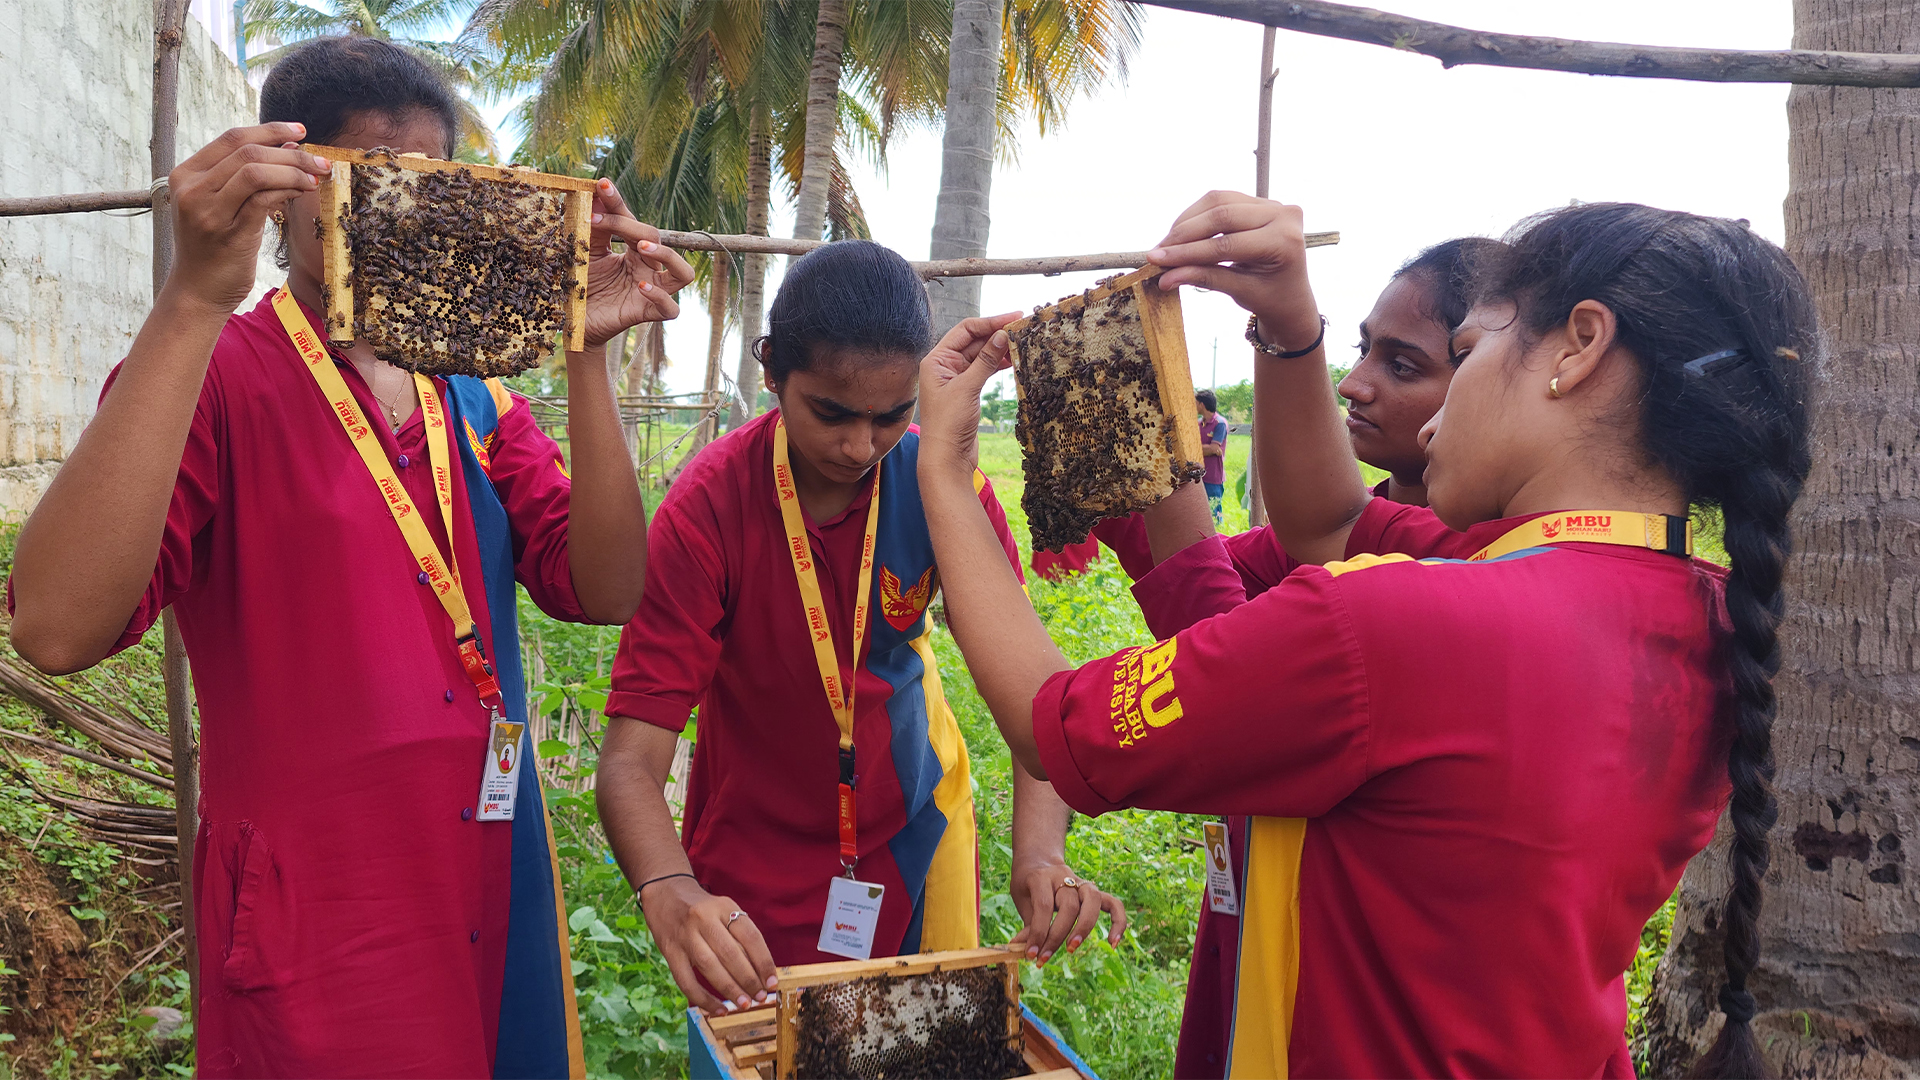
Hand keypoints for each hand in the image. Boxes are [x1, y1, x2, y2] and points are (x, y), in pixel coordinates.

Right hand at [164, 122, 333, 314]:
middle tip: (320, 160)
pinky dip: (288, 190)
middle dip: (291, 153)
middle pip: (248, 152)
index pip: (232, 138)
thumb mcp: (219, 205)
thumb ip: (243, 176)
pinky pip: (264, 200)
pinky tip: (303, 192)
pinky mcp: (229, 233)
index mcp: (186, 174)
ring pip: (256, 171)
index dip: (270, 131)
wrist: (197, 291)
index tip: (300, 131)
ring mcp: (208, 211)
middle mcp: (191, 189)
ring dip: (293, 170)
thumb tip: (289, 147)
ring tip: (316, 177)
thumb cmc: (213, 247)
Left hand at [580, 179, 695, 347]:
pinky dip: (660, 297)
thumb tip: (593, 194)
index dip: (617, 202)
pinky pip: (670, 308)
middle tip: (597, 221)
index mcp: (633, 251)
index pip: (632, 221)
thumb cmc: (583, 289)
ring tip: (641, 248)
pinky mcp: (648, 314)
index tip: (601, 185)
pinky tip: (641, 287)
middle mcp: (647, 268)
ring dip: (667, 255)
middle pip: (655, 238)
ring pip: (684, 273)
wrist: (575, 324)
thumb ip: (593, 230)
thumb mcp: (585, 255)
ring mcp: (652, 291)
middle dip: (628, 225)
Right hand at [638, 876, 778, 1013]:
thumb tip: (759, 971)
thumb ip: (739, 934)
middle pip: (731, 954)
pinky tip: (718, 1009)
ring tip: (744, 1004)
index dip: (764, 962)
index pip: (750, 936)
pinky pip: (687, 980)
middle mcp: (704, 918)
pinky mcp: (669, 951)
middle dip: (748, 980)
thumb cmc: (702, 907)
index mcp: (723, 906)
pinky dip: (704, 998)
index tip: (772, 982)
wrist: (664, 892)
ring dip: (729, 990)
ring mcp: (685, 935)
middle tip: (760, 998)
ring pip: (710, 967)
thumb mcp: (723, 909)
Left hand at [916, 312, 1021, 471]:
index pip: (965, 330)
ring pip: (981, 355)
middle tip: (1023, 328)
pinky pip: (984, 370)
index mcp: (936, 359)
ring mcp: (956, 378)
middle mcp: (944, 366)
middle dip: (997, 334)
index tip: (1014, 317)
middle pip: (974, 341)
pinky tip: (1013, 360)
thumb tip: (1002, 335)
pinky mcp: (967, 391)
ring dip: (999, 349)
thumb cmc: (948, 424)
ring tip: (1022, 343)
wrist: (946, 459)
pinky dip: (997, 364)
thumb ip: (985, 360)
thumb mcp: (967, 388)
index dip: (990, 322)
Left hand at [1009, 862, 1127, 963]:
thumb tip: (1024, 951)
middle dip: (1057, 936)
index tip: (1031, 954)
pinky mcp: (1094, 892)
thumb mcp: (1022, 901)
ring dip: (1084, 928)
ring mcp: (1082, 883)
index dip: (1037, 932)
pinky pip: (1113, 904)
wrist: (1039, 863)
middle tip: (1044, 958)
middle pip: (1069, 906)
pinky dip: (1118, 922)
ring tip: (1071, 949)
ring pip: (1093, 901)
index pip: (1044, 906)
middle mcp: (1065, 877)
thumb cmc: (1029, 887)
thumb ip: (1028, 925)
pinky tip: (1113, 943)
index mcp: (1041, 878)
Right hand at [1148, 191, 1322, 352]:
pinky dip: (1198, 216)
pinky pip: (1221, 200)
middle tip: (1157, 252)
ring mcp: (1273, 204)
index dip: (1188, 252)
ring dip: (1187, 221)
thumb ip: (1203, 279)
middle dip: (1184, 234)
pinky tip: (1181, 233)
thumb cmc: (1270, 298)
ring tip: (1167, 244)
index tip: (1156, 260)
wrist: (1291, 295)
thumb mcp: (1239, 292)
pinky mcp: (1259, 201)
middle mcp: (1283, 215)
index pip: (1226, 244)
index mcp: (1284, 241)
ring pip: (1217, 201)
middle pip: (1221, 215)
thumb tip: (1164, 276)